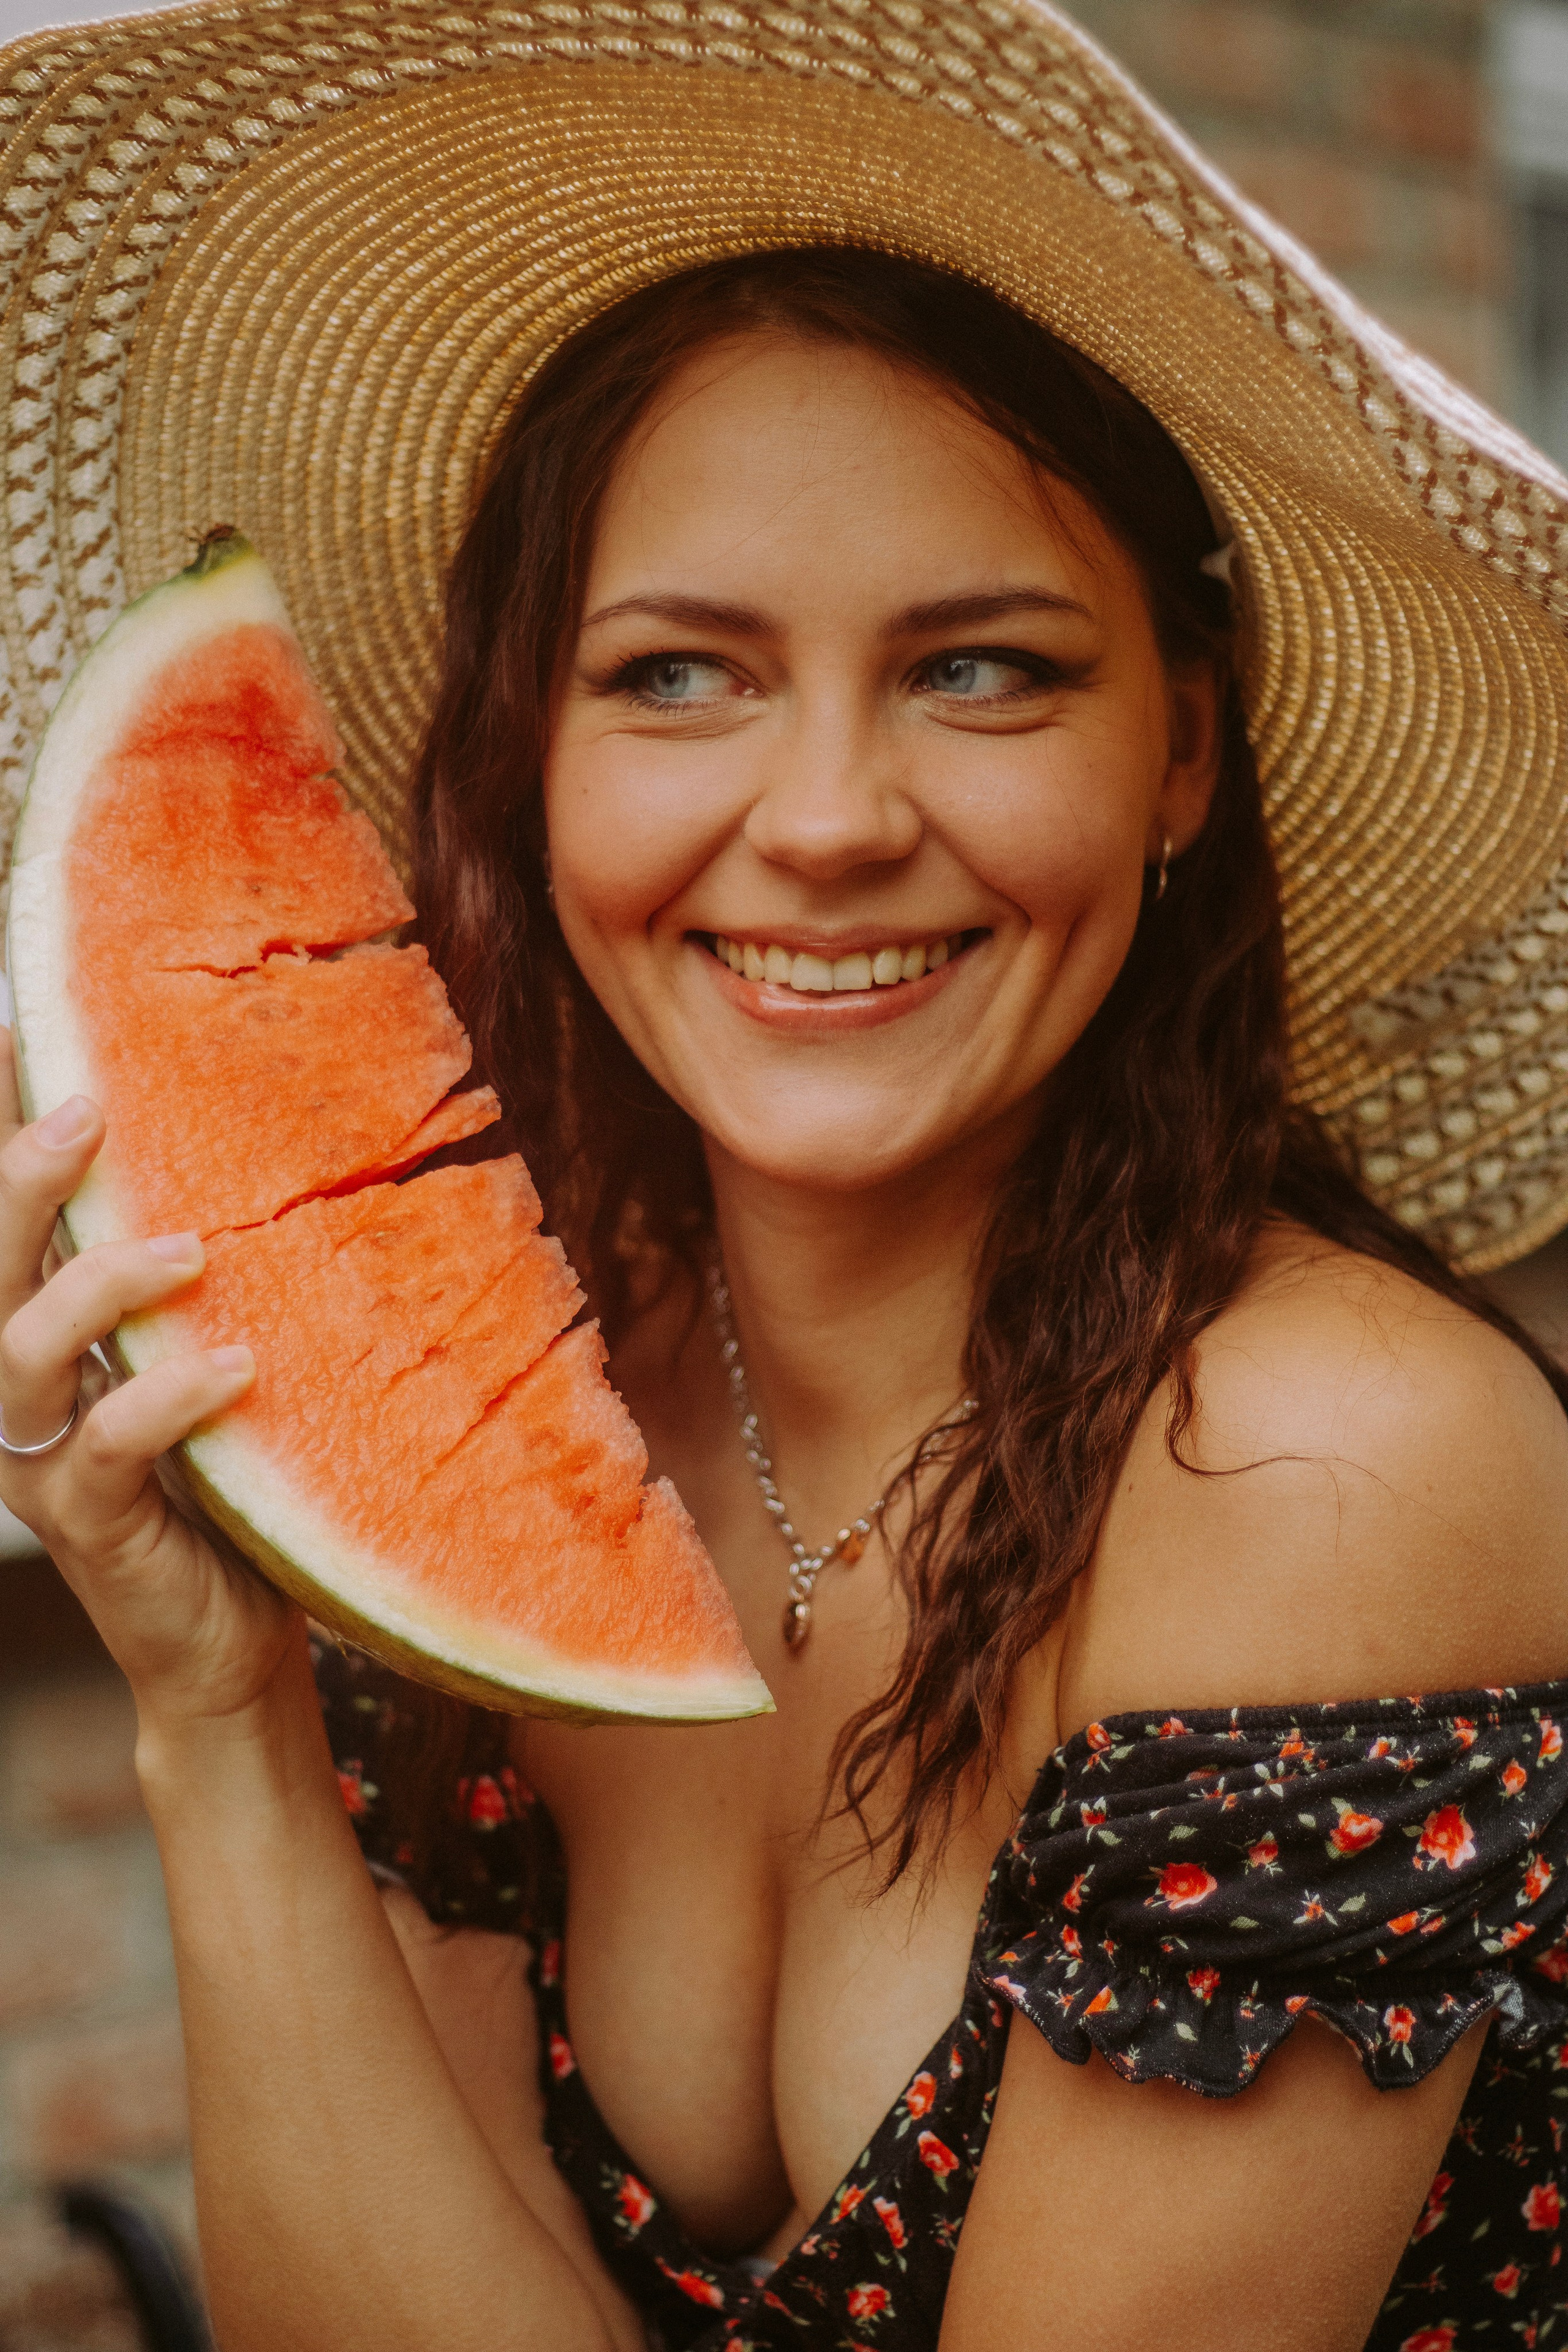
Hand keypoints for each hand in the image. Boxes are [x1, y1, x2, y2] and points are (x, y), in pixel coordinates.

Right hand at [0, 1029, 299, 1726]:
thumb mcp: (209, 1355)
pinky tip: (232, 1365)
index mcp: (41, 1339)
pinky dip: (163, 1398)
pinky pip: (105, 1448)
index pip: (6, 1227)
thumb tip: (264, 1163)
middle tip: (82, 1111)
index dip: (2, 1138)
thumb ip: (203, 1280)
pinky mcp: (89, 1527)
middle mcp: (18, 1394)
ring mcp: (41, 1464)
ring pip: (18, 1355)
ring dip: (96, 1289)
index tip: (25, 1039)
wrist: (234, 1636)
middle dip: (19, 1186)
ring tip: (188, 1249)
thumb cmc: (230, 1479)